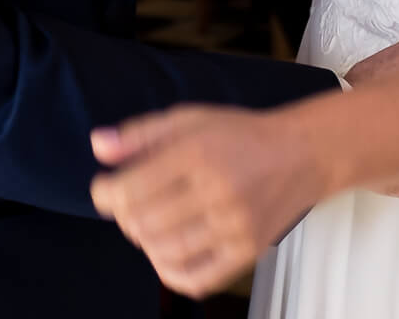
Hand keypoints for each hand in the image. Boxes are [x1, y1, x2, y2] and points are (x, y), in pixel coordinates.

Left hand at [89, 105, 325, 298]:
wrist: (302, 154)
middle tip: (131, 205)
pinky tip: (167, 252)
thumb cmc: (239, 135)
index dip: (105, 194)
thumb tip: (97, 145)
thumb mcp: (189, 119)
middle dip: (125, 217)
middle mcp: (218, 190)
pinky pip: (196, 279)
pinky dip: (170, 272)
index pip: (130, 189)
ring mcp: (235, 225)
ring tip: (151, 224)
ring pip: (164, 252)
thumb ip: (140, 133)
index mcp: (198, 152)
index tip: (105, 190)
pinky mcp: (248, 251)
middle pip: (143, 223)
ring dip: (145, 242)